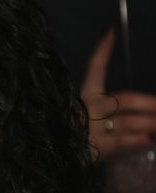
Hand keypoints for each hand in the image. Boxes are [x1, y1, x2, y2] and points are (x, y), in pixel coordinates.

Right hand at [81, 29, 155, 160]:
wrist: (47, 160)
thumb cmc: (69, 137)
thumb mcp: (81, 118)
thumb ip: (105, 112)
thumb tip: (142, 113)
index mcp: (81, 98)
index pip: (93, 71)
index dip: (101, 52)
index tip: (109, 33)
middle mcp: (85, 110)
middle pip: (121, 100)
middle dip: (146, 103)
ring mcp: (89, 129)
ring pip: (126, 121)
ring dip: (148, 122)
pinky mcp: (94, 148)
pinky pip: (121, 142)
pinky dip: (137, 140)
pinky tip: (148, 139)